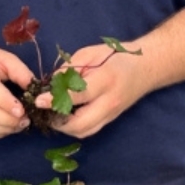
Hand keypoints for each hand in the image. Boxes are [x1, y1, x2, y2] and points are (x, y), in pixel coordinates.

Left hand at [33, 41, 150, 137]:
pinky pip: (88, 130)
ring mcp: (111, 114)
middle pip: (80, 124)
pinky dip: (74, 127)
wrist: (146, 67)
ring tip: (54, 113)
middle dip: (57, 121)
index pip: (77, 95)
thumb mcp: (91, 53)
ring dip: (65, 127)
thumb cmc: (117, 55)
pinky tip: (66, 116)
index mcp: (105, 80)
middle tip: (45, 110)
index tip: (38, 100)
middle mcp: (109, 102)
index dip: (55, 100)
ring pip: (83, 132)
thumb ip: (70, 69)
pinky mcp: (110, 120)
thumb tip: (52, 84)